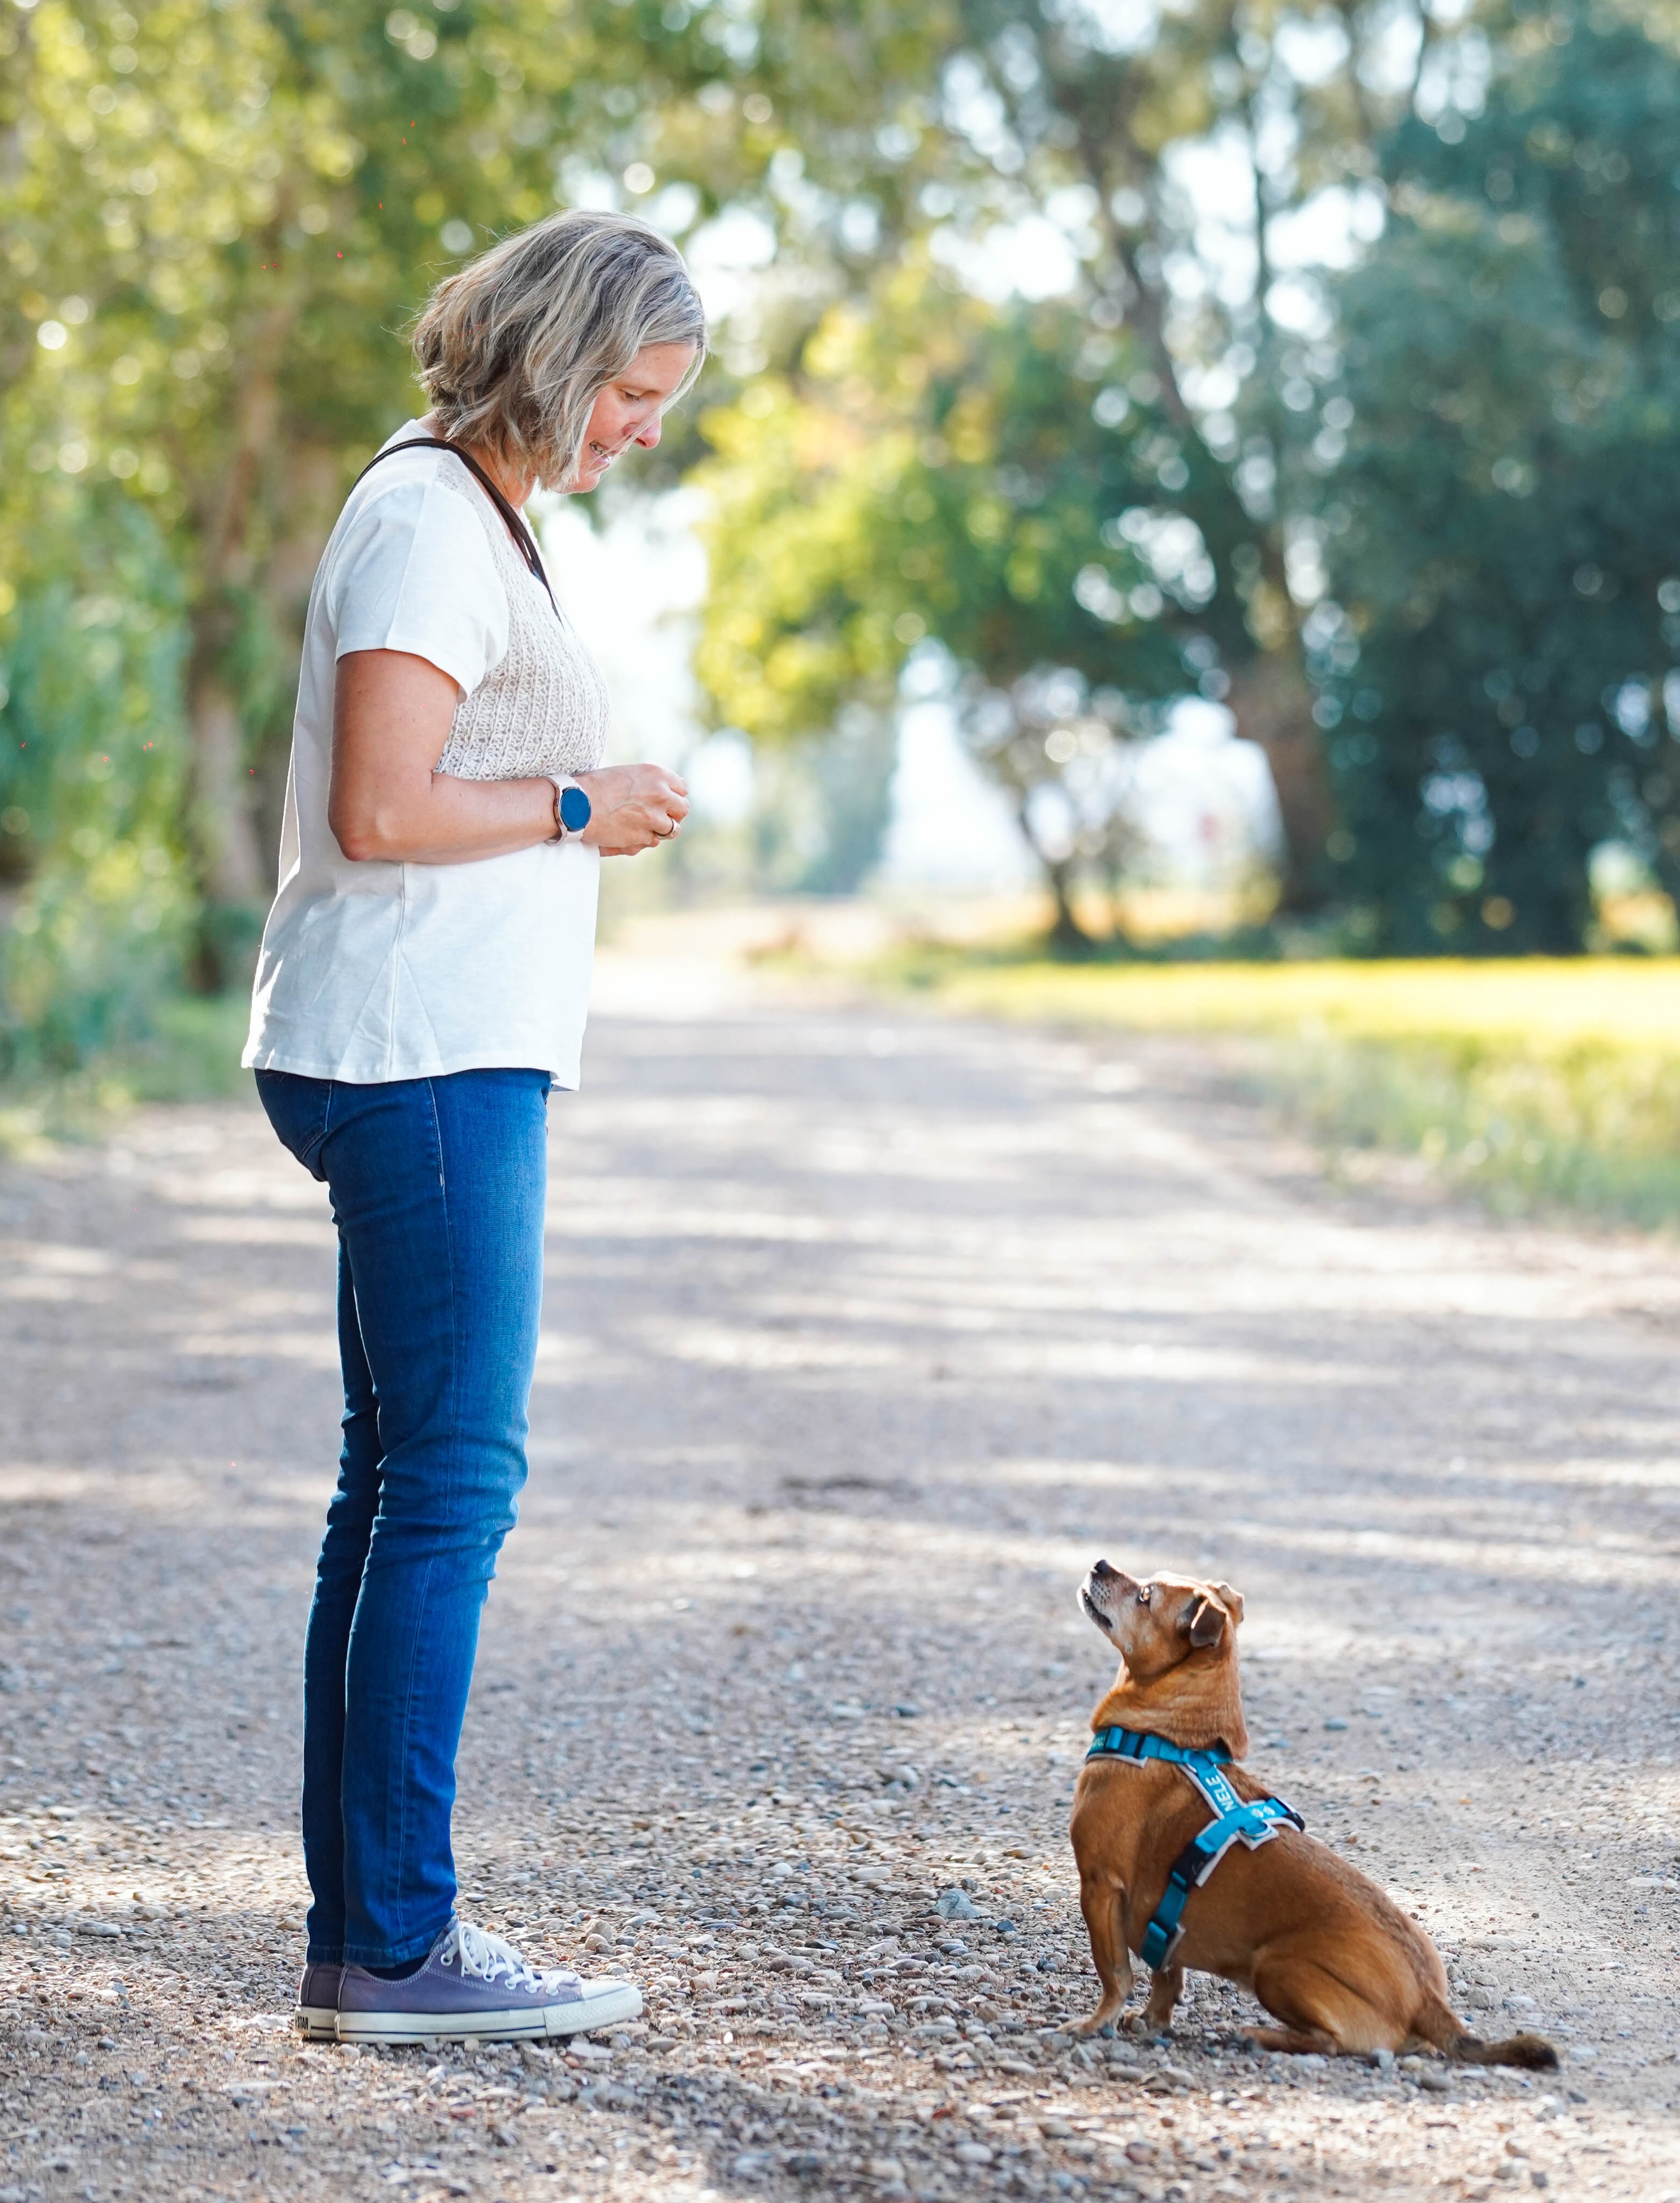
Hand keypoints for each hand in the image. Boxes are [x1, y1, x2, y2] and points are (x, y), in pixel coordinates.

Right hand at [573, 762, 688, 854]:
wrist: (576, 804)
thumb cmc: (595, 786)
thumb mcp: (627, 774)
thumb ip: (649, 784)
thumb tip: (665, 795)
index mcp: (656, 774)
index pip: (682, 788)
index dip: (673, 797)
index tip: (666, 802)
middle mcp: (660, 794)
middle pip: (683, 809)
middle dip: (673, 814)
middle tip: (660, 817)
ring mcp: (654, 817)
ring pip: (673, 829)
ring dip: (662, 829)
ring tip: (645, 826)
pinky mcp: (644, 836)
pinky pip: (654, 841)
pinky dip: (645, 839)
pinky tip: (630, 832)